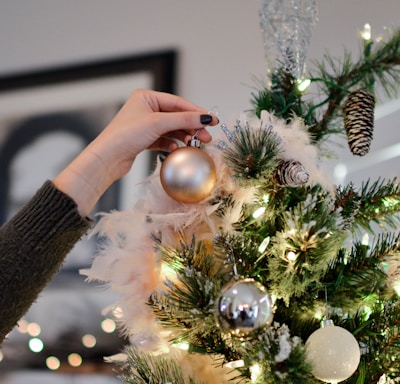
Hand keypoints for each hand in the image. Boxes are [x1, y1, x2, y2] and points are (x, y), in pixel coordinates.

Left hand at [90, 89, 216, 180]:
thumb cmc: (126, 135)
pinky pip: (164, 139)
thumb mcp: (158, 123)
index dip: (196, 112)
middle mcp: (146, 109)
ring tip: (196, 144)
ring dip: (184, 136)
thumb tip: (205, 117)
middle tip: (206, 137)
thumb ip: (184, 120)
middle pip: (176, 116)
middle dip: (192, 127)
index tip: (212, 120)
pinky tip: (176, 148)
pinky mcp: (144, 139)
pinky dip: (172, 144)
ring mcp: (145, 125)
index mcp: (146, 97)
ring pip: (172, 129)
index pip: (178, 103)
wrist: (108, 158)